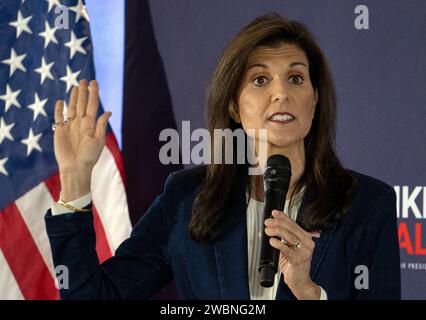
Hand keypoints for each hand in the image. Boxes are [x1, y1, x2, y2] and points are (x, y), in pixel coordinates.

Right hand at [53, 80, 110, 200]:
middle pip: (82, 103)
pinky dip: (59, 109)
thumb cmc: (89, 157)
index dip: (93, 93)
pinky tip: (61, 101)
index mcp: (91, 124)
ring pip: (71, 108)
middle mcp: (81, 123)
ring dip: (73, 97)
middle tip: (84, 80)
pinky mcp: (60, 131)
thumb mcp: (98, 140)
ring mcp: (70, 126)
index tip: (94, 82)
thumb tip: (108, 112)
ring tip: (76, 86)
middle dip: (83, 92)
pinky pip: (59, 117)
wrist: (76, 168)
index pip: (92, 105)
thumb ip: (101, 125)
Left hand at [264, 210, 320, 299]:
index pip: (293, 223)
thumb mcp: (287, 248)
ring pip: (289, 236)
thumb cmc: (293, 264)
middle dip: (277, 223)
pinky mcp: (299, 259)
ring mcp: (304, 251)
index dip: (283, 217)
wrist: (300, 281)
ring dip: (276, 231)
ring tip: (267, 230)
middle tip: (267, 222)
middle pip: (291, 228)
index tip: (274, 213)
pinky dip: (279, 244)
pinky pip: (287, 250)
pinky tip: (272, 241)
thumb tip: (268, 228)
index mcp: (306, 237)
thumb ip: (281, 238)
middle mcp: (307, 242)